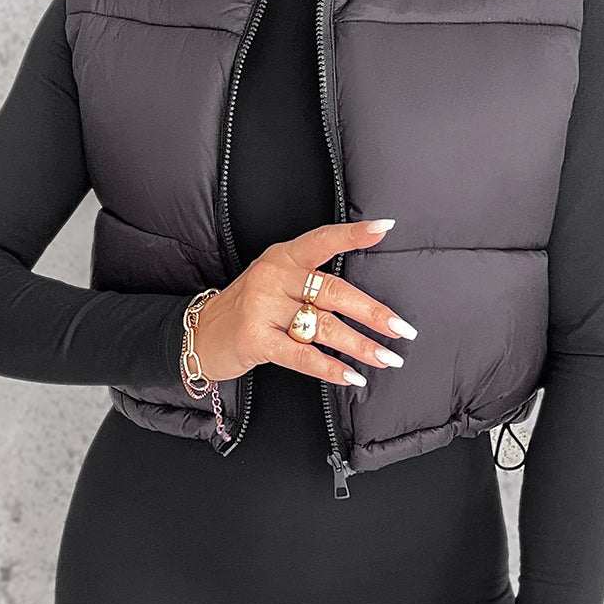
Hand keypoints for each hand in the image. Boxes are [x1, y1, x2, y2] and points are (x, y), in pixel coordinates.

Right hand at [193, 218, 417, 383]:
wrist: (202, 334)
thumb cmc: (252, 308)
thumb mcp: (278, 281)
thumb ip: (313, 282)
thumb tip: (368, 302)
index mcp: (283, 256)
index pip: (322, 240)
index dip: (353, 234)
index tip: (383, 227)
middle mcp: (273, 276)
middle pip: (333, 292)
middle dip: (373, 313)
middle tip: (401, 328)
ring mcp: (261, 307)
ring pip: (323, 326)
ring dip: (360, 346)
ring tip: (386, 358)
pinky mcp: (254, 338)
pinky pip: (301, 355)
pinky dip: (330, 368)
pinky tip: (352, 376)